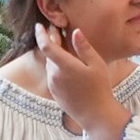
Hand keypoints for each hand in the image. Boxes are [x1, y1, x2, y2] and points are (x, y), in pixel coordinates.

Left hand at [34, 23, 129, 139]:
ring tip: (64, 48)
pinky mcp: (54, 93)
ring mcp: (53, 85)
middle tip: (57, 31)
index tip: (39, 25)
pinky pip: (53, 75)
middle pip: (49, 54)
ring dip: (55, 56)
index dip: (41, 34)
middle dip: (51, 42)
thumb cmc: (99, 88)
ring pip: (50, 65)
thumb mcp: (96, 64)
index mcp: (64, 66)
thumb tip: (75, 31)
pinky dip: (57, 67)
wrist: (95, 114)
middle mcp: (54, 75)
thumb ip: (84, 47)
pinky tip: (67, 66)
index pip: (46, 46)